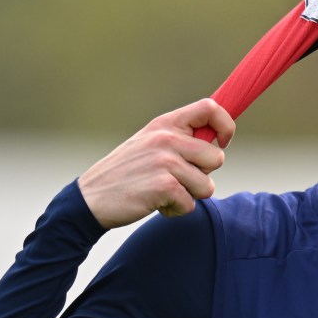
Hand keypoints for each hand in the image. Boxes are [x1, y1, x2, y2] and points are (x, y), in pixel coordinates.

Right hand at [78, 98, 234, 228]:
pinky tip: (156, 203)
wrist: (91, 198)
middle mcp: (166, 138)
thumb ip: (180, 139)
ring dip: (189, 196)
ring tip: (164, 192)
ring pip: (207, 186)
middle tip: (176, 179)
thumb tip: (217, 141)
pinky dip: (176, 210)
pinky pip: (191, 204)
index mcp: (165, 124)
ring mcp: (165, 162)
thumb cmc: (127, 174)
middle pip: (216, 157)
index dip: (226, 126)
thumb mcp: (150, 144)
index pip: (210, 107)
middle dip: (203, 175)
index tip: (222, 142)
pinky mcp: (164, 186)